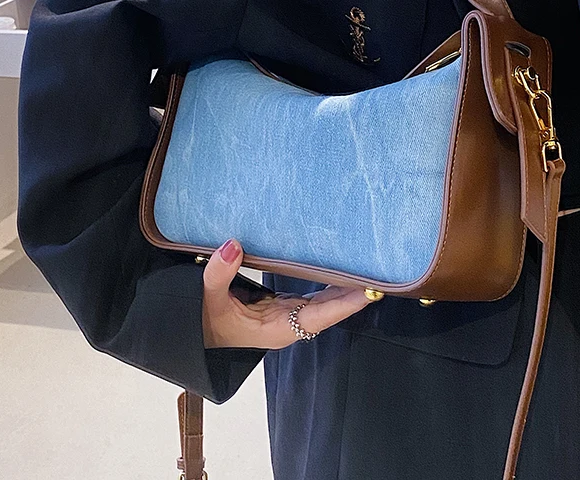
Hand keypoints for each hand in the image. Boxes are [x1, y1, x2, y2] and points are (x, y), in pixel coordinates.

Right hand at [202, 239, 374, 348]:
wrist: (198, 335)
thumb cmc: (206, 323)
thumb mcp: (208, 301)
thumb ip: (218, 274)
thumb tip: (233, 245)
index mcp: (278, 329)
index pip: (319, 316)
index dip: (345, 304)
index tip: (370, 292)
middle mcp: (291, 324)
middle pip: (331, 308)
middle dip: (355, 293)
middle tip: (381, 271)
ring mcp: (290, 316)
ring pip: (326, 302)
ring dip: (346, 287)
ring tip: (369, 265)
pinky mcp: (286, 306)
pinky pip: (315, 295)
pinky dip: (330, 283)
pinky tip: (341, 269)